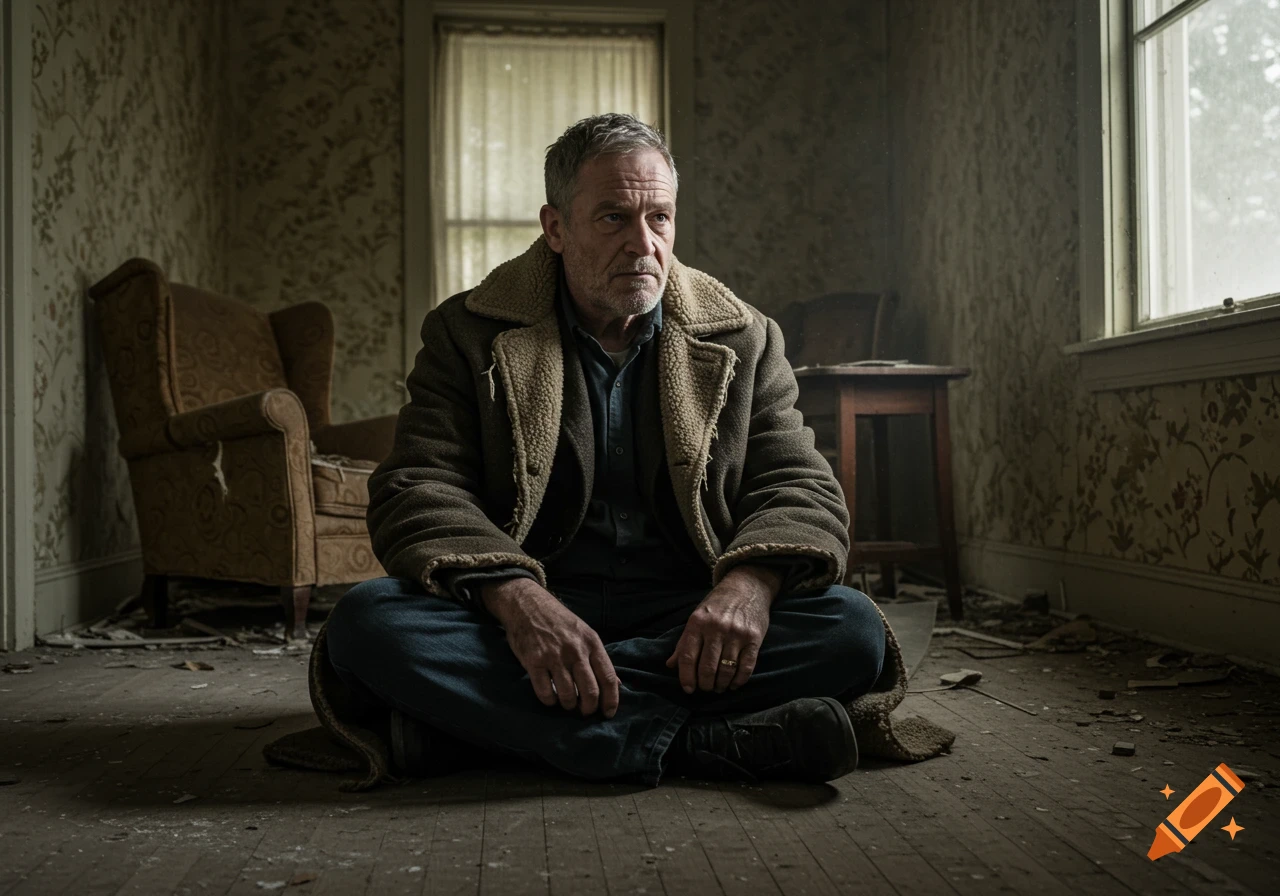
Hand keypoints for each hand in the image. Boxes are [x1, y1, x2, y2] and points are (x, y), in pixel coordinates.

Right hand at [481, 577, 619, 717]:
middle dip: (588, 708)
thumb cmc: (559, 621)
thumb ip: (599, 659)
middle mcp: (575, 650)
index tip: (608, 713)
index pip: (608, 677)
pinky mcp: (534, 661)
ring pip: (568, 695)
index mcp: (592, 642)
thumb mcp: (585, 633)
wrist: (528, 605)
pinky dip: (550, 701)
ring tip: (567, 703)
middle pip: (590, 691)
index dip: (611, 700)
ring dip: (568, 705)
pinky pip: (545, 692)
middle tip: (584, 711)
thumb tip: (617, 684)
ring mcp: (554, 656)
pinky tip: (551, 697)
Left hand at [665, 565, 782, 693]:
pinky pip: (746, 667)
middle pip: (707, 667)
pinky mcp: (753, 638)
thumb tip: (670, 665)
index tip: (688, 689)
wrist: (747, 587)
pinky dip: (739, 680)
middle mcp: (716, 628)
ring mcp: (736, 634)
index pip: (688, 657)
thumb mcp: (697, 617)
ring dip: (721, 685)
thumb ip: (684, 642)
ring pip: (726, 670)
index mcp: (697, 623)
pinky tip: (733, 684)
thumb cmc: (717, 605)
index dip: (686, 677)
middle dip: (705, 684)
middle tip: (705, 688)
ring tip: (718, 688)